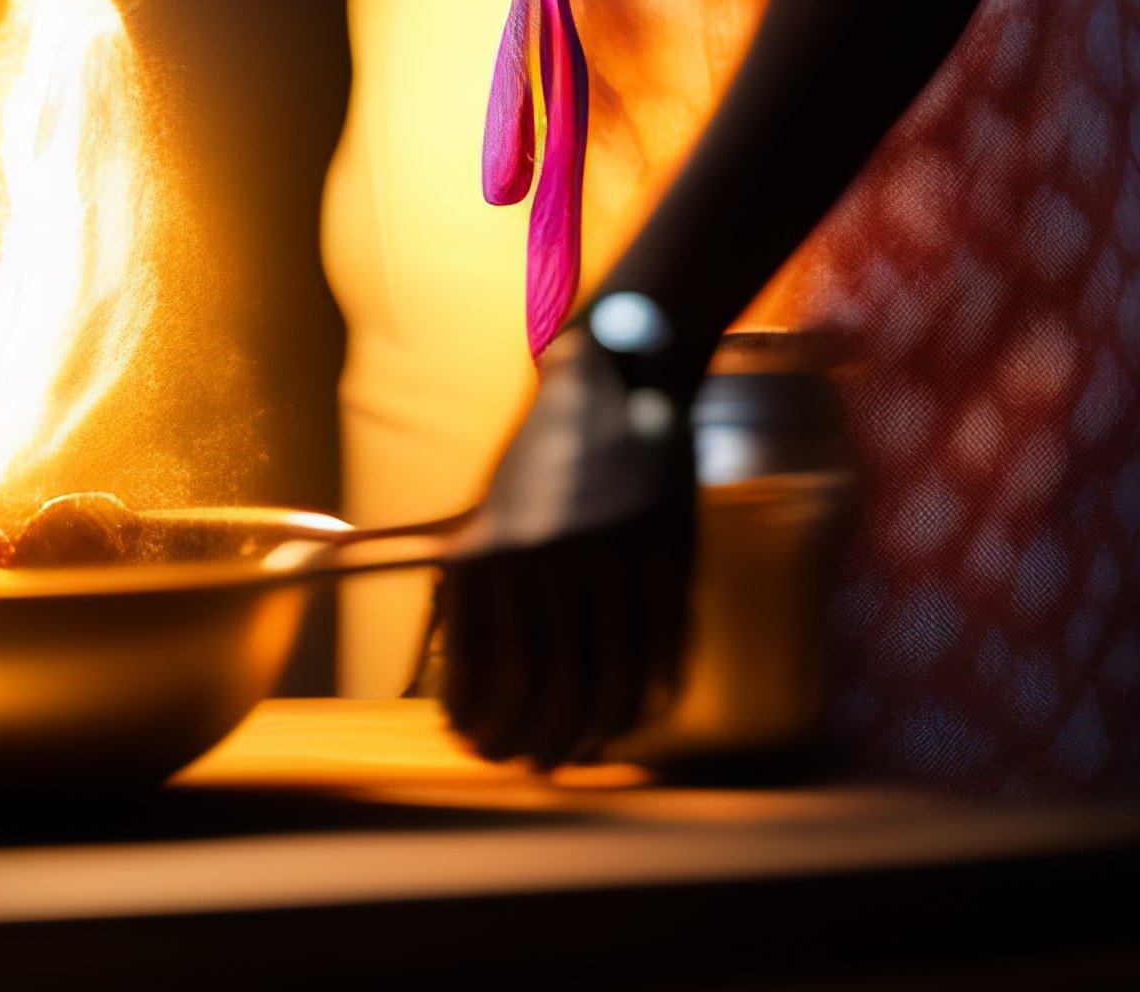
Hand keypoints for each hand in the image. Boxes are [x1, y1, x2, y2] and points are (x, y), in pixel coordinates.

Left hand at [438, 328, 694, 768]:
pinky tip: (627, 715)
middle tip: (524, 762)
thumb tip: (475, 689)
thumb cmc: (547, 455)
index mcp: (487, 550)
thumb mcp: (490, 513)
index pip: (487, 675)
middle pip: (545, 692)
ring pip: (604, 685)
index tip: (478, 745)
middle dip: (531, 743)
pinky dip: (644, 700)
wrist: (620, 377)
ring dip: (586, 734)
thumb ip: (481, 592)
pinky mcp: (663, 557)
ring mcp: (607, 561)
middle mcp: (541, 560)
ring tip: (568, 753)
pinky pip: (658, 655)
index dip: (484, 727)